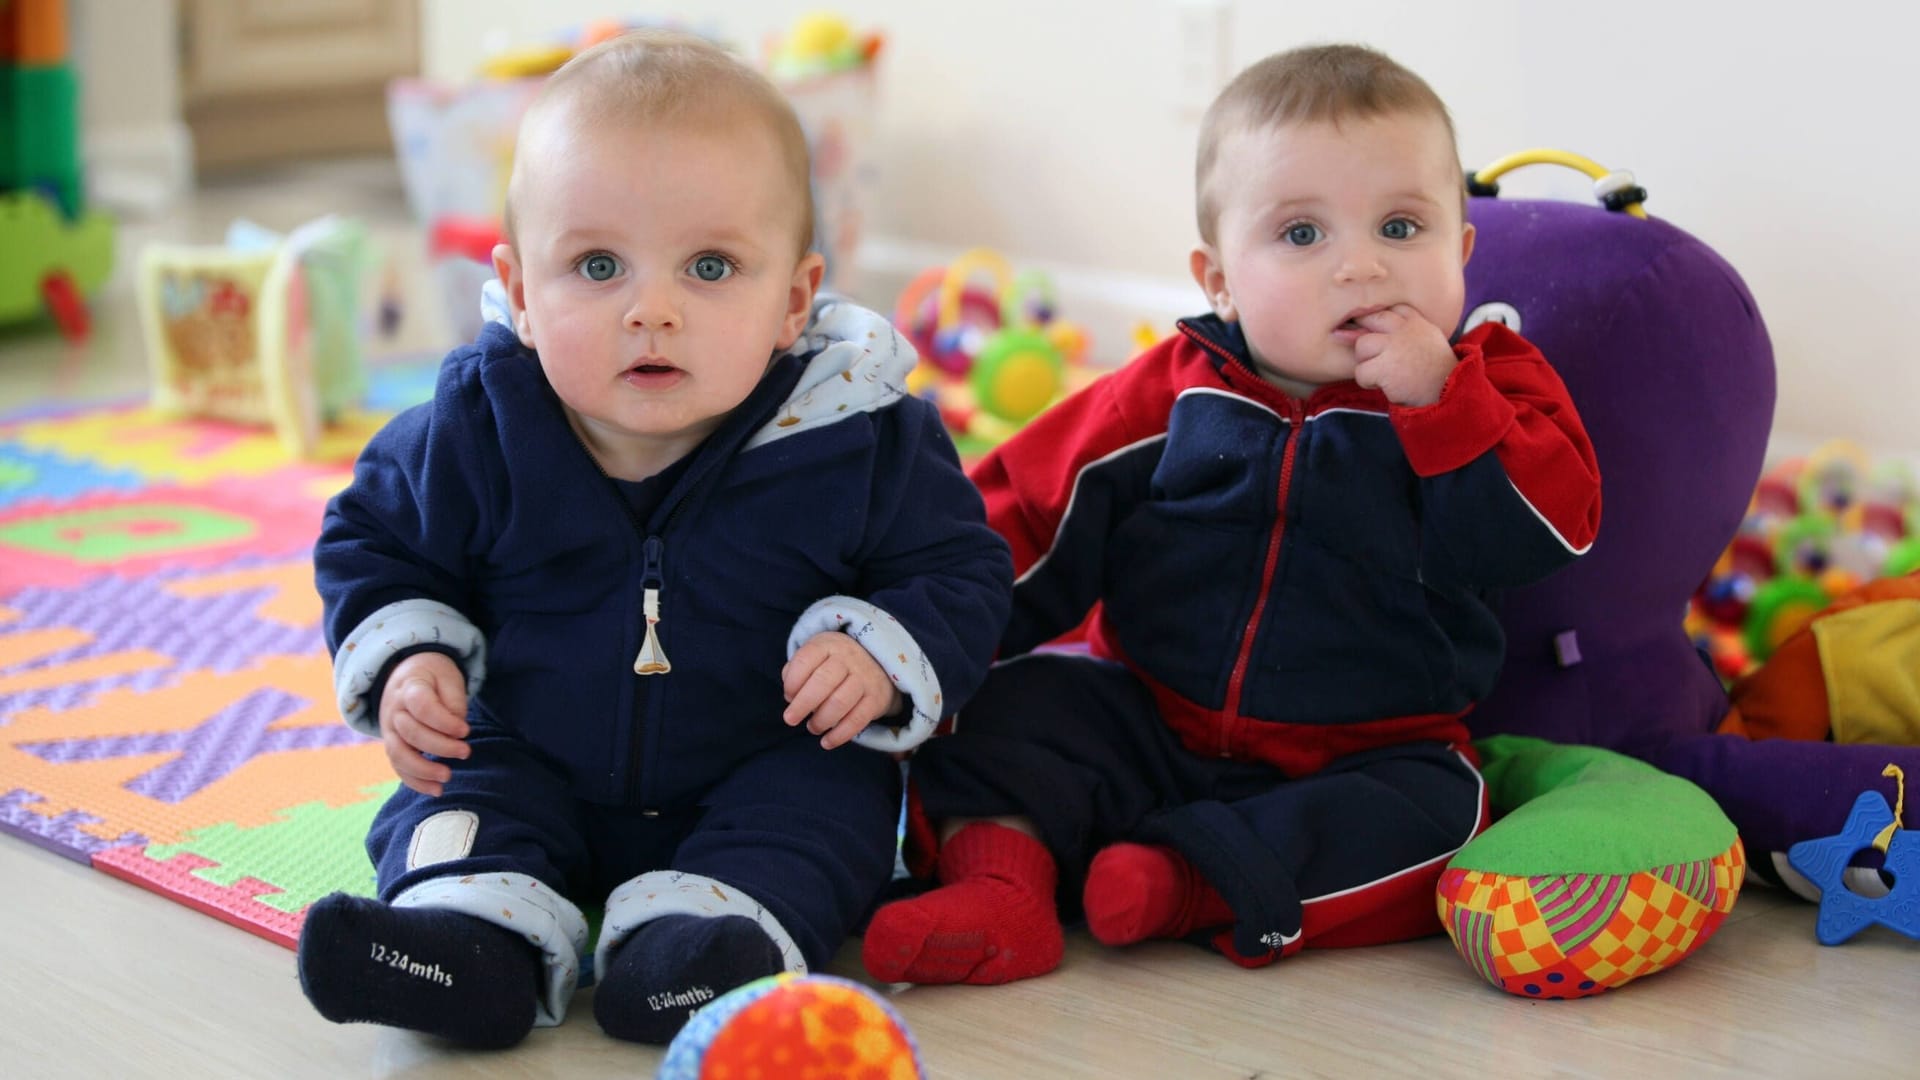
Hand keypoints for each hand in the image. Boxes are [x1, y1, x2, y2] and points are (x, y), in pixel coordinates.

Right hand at [378, 651, 470, 795]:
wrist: (406, 675)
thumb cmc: (433, 677)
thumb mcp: (447, 676)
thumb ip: (453, 700)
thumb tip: (457, 729)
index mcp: (409, 688)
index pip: (422, 707)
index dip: (444, 722)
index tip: (465, 731)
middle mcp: (394, 710)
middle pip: (411, 733)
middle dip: (440, 747)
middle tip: (465, 752)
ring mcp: (389, 730)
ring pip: (399, 754)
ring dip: (423, 770)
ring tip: (447, 777)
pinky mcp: (392, 746)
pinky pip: (398, 767)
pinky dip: (415, 782)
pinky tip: (436, 790)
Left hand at [782, 631, 903, 749]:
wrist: (877, 665)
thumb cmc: (834, 664)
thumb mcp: (815, 657)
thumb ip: (796, 671)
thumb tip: (791, 696)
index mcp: (828, 645)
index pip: (805, 660)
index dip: (792, 682)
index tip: (788, 696)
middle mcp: (849, 658)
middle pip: (823, 681)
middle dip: (803, 704)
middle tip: (790, 720)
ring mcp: (865, 677)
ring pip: (840, 701)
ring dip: (821, 720)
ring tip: (812, 728)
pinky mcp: (877, 698)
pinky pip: (857, 720)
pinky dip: (840, 735)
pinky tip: (827, 742)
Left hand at [1352, 304, 1456, 406]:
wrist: (1447, 394)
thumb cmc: (1432, 370)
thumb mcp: (1426, 339)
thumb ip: (1400, 328)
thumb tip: (1355, 329)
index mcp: (1415, 321)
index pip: (1387, 308)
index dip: (1377, 321)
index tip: (1381, 337)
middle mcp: (1404, 329)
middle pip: (1369, 319)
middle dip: (1366, 338)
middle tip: (1377, 356)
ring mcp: (1394, 347)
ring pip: (1361, 346)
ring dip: (1367, 362)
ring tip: (1384, 372)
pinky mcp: (1385, 368)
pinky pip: (1361, 371)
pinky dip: (1368, 382)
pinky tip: (1385, 385)